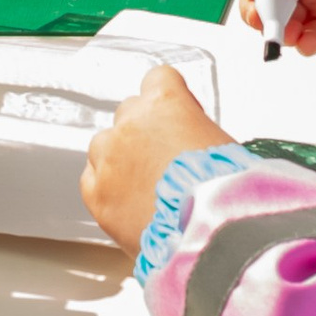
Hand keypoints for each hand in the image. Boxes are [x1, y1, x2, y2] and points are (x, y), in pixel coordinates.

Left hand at [81, 64, 232, 261]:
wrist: (209, 236)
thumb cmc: (224, 193)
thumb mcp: (223, 146)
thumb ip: (195, 132)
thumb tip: (193, 141)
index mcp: (165, 102)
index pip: (158, 79)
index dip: (171, 100)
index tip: (178, 118)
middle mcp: (130, 124)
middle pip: (129, 112)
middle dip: (145, 131)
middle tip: (167, 160)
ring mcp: (108, 157)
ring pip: (104, 145)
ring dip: (121, 158)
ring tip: (149, 186)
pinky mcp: (96, 193)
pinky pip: (92, 178)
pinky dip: (107, 186)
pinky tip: (131, 201)